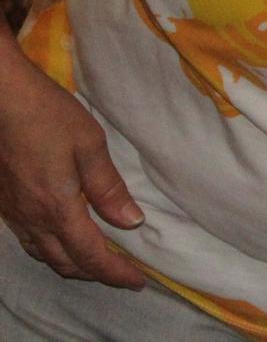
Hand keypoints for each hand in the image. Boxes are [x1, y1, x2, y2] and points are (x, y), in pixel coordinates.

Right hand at [0, 62, 145, 288]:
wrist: (2, 101)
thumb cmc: (48, 116)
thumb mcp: (90, 146)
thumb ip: (109, 188)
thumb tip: (131, 222)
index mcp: (57, 208)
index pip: (90, 254)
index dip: (115, 272)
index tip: (137, 281)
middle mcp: (32, 219)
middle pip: (65, 262)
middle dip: (95, 273)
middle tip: (122, 272)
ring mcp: (14, 214)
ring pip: (43, 254)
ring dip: (72, 264)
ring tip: (97, 260)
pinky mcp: (4, 204)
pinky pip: (28, 240)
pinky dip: (50, 249)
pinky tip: (61, 238)